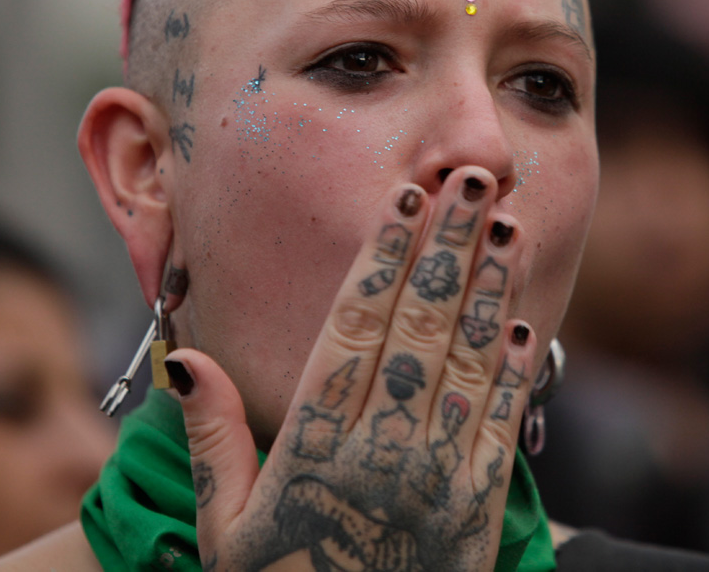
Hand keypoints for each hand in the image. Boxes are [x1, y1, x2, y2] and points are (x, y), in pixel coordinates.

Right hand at [166, 167, 538, 571]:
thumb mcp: (224, 529)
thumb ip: (210, 441)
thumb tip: (188, 362)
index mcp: (313, 447)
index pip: (353, 329)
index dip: (382, 258)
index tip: (403, 201)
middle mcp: (380, 451)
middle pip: (417, 327)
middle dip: (445, 246)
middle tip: (466, 179)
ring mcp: (435, 478)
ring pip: (465, 362)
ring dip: (487, 288)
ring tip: (501, 223)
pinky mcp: (477, 508)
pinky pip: (499, 426)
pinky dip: (514, 372)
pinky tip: (520, 324)